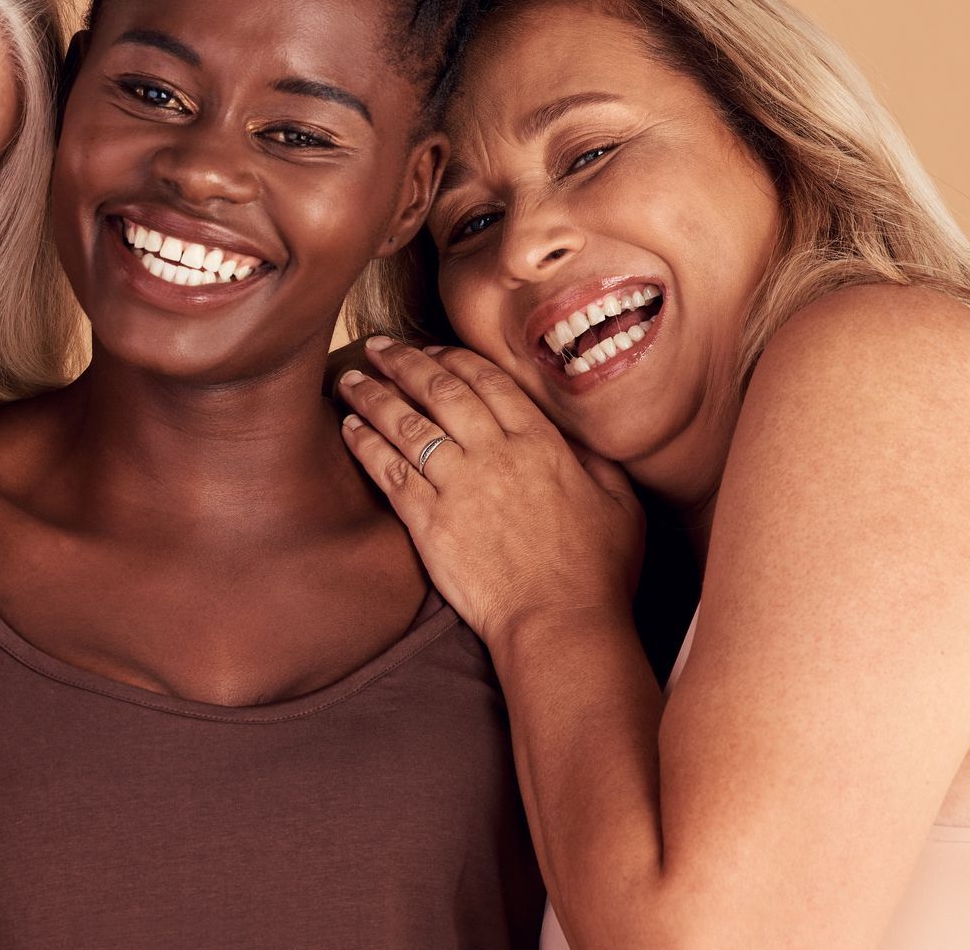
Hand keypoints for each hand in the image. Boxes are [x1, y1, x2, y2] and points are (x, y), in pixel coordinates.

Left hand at [336, 338, 644, 642]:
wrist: (560, 623)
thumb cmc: (598, 572)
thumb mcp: (619, 503)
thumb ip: (593, 461)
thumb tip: (571, 437)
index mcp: (541, 443)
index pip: (488, 383)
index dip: (453, 359)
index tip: (431, 349)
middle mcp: (495, 454)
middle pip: (440, 391)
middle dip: (403, 363)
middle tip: (379, 345)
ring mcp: (458, 486)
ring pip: (407, 425)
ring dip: (374, 396)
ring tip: (350, 378)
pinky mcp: (429, 523)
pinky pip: (390, 472)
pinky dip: (366, 445)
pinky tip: (349, 427)